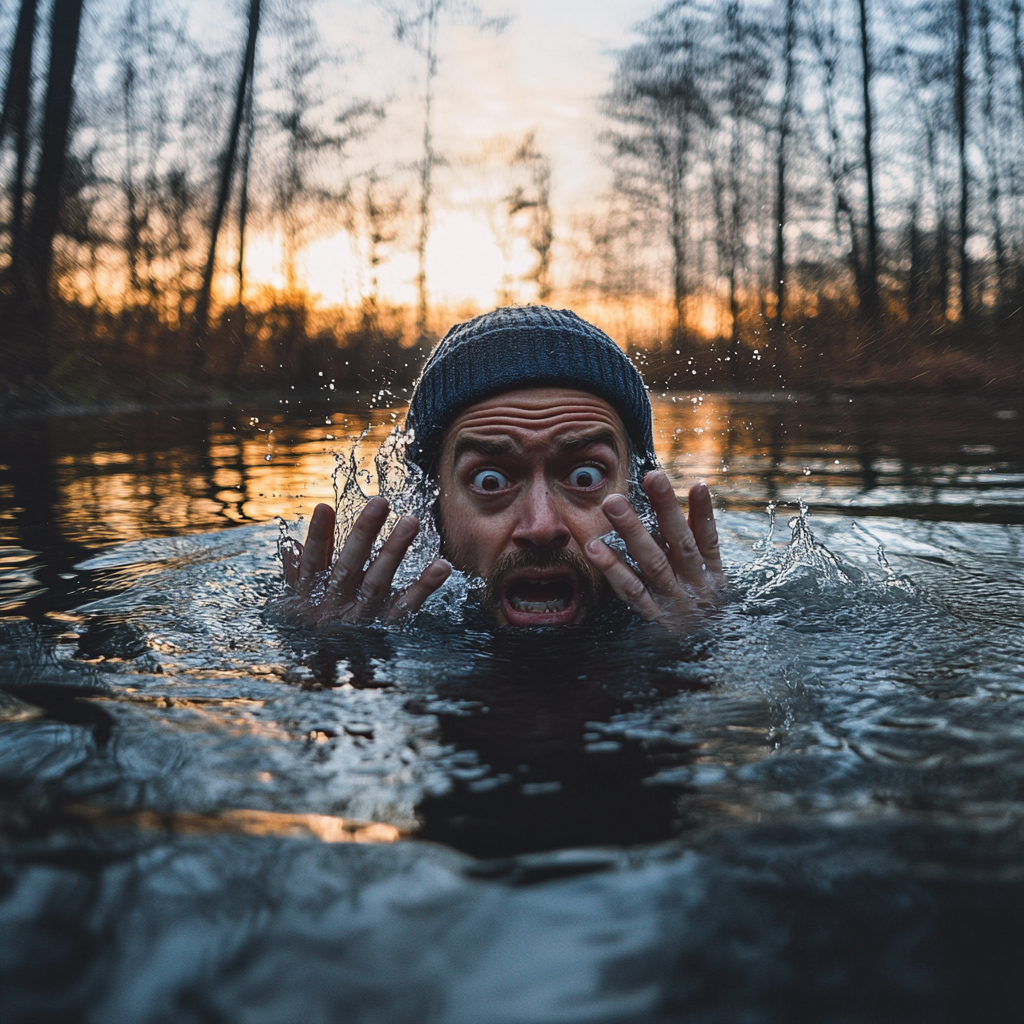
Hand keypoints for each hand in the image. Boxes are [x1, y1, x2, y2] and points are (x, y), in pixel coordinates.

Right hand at [279, 498, 450, 626]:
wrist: (322, 674)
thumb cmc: (311, 626)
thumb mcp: (294, 602)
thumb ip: (295, 573)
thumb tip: (292, 545)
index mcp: (312, 595)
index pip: (314, 561)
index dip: (317, 536)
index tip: (324, 508)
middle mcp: (336, 605)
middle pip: (349, 567)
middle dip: (363, 534)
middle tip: (380, 502)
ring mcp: (362, 617)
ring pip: (377, 583)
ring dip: (394, 551)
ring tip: (411, 520)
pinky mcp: (386, 628)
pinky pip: (406, 608)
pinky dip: (424, 587)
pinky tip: (442, 566)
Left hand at [584, 471, 722, 627]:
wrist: (701, 666)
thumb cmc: (701, 616)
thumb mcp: (710, 585)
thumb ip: (700, 545)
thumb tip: (696, 494)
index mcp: (711, 577)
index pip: (707, 539)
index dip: (703, 513)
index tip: (697, 485)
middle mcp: (693, 588)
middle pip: (679, 543)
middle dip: (665, 509)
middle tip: (651, 476)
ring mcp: (670, 604)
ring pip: (652, 562)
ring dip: (633, 530)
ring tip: (614, 503)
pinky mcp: (648, 620)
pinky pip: (630, 591)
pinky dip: (614, 568)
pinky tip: (596, 546)